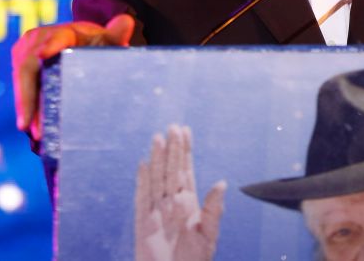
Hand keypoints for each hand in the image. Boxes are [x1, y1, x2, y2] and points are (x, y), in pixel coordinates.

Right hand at [11, 13, 135, 139]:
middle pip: (29, 68)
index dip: (50, 46)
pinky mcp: (20, 65)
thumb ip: (116, 33)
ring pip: (22, 81)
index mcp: (63, 32)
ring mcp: (25, 52)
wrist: (79, 43)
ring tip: (34, 133)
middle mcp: (38, 40)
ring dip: (25, 106)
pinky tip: (30, 127)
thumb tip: (126, 22)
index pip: (55, 38)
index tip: (43, 54)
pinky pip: (21, 87)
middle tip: (30, 124)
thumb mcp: (107, 39)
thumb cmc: (96, 43)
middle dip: (28, 96)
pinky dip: (26, 106)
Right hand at [136, 125, 225, 260]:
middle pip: (171, 170)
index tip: (185, 131)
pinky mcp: (143, 223)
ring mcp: (157, 212)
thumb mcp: (208, 235)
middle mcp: (172, 204)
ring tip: (159, 138)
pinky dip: (142, 181)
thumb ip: (213, 210)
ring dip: (158, 159)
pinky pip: (142, 198)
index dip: (185, 152)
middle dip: (173, 149)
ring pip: (157, 179)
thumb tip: (221, 183)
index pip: (186, 171)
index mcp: (189, 204)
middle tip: (173, 127)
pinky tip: (143, 165)